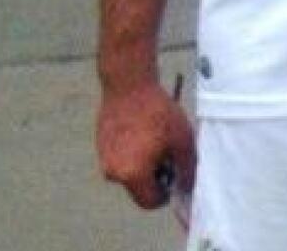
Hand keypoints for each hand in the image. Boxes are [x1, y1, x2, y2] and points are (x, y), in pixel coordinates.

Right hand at [96, 81, 195, 207]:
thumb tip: (186, 188)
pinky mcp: (100, 144)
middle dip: (154, 176)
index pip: (151, 202)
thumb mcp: (183, 140)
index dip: (166, 192)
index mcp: (132, 176)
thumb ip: (186, 169)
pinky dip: (132, 149)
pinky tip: (141, 128)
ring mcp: (104, 158)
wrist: (130, 83)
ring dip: (142, 162)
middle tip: (166, 152)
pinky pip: (120, 156)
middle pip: (139, 187)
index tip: (174, 173)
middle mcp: (113, 173)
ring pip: (129, 171)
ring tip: (154, 136)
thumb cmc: (158, 111)